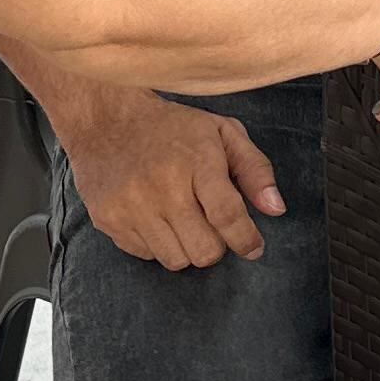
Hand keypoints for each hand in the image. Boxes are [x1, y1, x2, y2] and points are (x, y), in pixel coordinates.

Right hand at [56, 88, 286, 269]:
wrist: (103, 119)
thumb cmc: (171, 127)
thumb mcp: (222, 132)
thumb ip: (254, 169)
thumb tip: (276, 209)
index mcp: (196, 160)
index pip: (227, 216)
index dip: (246, 239)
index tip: (253, 247)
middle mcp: (162, 187)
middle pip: (204, 250)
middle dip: (216, 244)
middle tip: (210, 224)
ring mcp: (132, 206)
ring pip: (177, 260)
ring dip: (186, 246)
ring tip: (181, 218)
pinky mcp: (109, 220)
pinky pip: (147, 255)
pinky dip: (158, 243)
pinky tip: (154, 216)